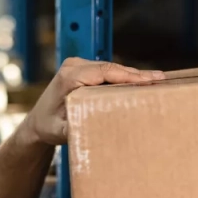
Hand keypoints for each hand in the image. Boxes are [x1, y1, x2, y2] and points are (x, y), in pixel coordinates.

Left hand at [19, 58, 163, 146]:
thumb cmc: (47, 127)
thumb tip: (92, 126)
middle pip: (112, 67)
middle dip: (137, 74)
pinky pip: (107, 71)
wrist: (36, 123)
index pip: (105, 72)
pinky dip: (123, 77)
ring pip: (111, 68)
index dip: (129, 75)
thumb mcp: (60, 131)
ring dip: (132, 75)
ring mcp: (78, 65)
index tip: (149, 80)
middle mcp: (74, 66)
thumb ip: (73, 127)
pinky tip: (140, 82)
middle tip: (161, 79)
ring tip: (156, 80)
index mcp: (69, 76)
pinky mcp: (82, 70)